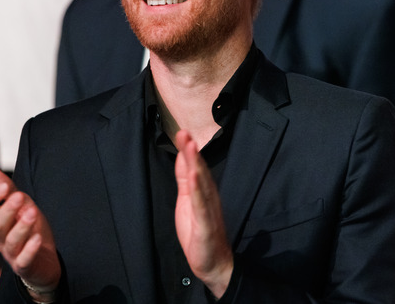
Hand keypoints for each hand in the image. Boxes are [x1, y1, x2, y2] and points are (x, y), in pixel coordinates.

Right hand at [0, 169, 60, 299]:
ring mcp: (12, 254)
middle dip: (7, 210)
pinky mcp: (24, 266)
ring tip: (32, 212)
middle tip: (19, 196)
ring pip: (11, 241)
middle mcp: (0, 238)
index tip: (4, 185)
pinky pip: (24, 259)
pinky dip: (30, 249)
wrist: (44, 262)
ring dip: (21, 227)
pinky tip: (37, 239)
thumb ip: (10, 192)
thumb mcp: (23, 208)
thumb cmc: (31, 232)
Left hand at [174, 130, 233, 297]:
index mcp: (204, 192)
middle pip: (200, 171)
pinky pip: (202, 207)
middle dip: (192, 153)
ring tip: (190, 148)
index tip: (181, 132)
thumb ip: (185, 179)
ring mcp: (209, 211)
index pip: (196, 168)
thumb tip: (183, 156)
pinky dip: (198, 192)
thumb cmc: (198, 232)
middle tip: (184, 133)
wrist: (212, 263)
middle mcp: (209, 198)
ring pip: (202, 185)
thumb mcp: (187, 201)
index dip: (189, 151)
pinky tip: (194, 178)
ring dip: (197, 166)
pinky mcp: (206, 226)